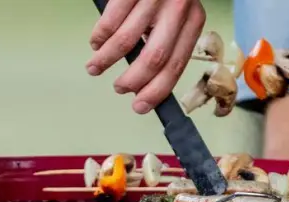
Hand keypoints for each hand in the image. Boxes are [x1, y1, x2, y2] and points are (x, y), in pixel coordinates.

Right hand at [86, 0, 206, 113]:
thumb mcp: (178, 13)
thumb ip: (169, 40)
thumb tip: (146, 78)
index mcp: (193, 20)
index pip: (175, 65)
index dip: (156, 90)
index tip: (140, 106)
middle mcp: (178, 9)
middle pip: (154, 58)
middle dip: (132, 81)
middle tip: (119, 88)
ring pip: (127, 41)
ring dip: (107, 60)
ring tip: (96, 67)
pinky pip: (111, 19)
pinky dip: (99, 36)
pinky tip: (95, 42)